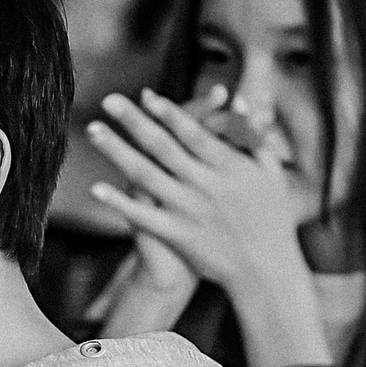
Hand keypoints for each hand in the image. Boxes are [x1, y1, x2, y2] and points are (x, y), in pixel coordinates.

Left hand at [85, 89, 324, 351]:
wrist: (265, 271)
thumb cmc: (272, 216)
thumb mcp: (271, 173)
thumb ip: (253, 136)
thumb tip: (238, 102)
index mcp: (230, 166)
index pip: (193, 132)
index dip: (168, 112)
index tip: (146, 96)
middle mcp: (207, 184)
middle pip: (163, 146)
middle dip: (134, 121)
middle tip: (109, 101)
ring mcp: (190, 210)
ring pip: (146, 174)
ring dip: (117, 151)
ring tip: (93, 130)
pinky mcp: (179, 234)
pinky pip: (143, 216)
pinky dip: (119, 202)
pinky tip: (96, 187)